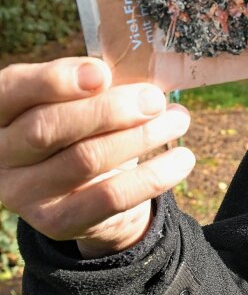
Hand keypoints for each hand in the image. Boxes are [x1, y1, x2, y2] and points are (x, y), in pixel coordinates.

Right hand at [0, 58, 194, 258]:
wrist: (93, 191)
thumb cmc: (89, 128)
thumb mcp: (85, 101)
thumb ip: (98, 86)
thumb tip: (141, 81)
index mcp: (2, 112)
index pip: (13, 90)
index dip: (55, 80)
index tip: (103, 73)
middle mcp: (2, 154)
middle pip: (48, 128)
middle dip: (109, 109)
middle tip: (155, 100)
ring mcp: (24, 193)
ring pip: (85, 159)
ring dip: (142, 136)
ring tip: (179, 119)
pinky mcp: (58, 222)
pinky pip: (112, 197)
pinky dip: (155, 175)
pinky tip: (182, 158)